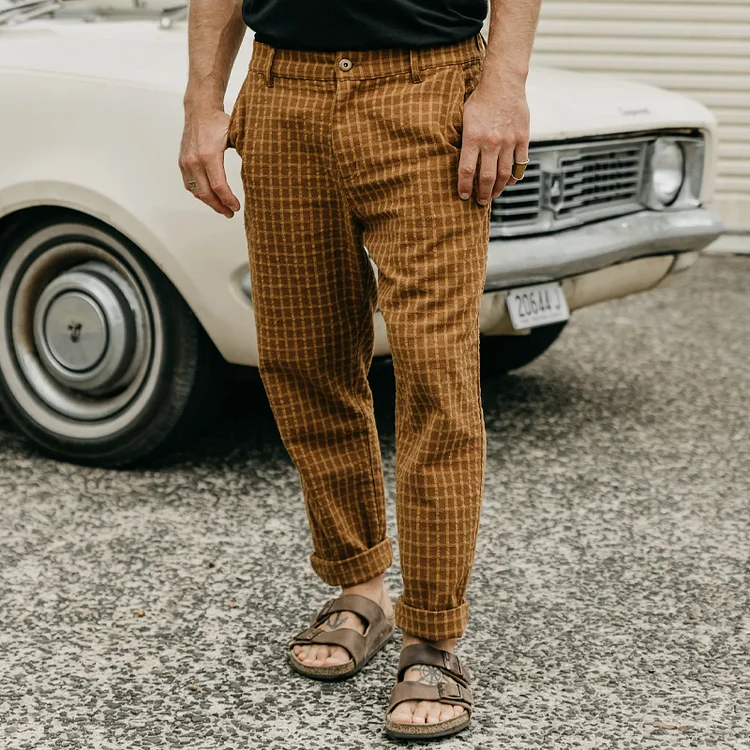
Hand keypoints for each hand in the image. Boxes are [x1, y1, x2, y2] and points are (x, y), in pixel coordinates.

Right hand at [179, 106, 240, 217]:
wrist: (199, 109)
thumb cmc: (218, 122)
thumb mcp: (236, 136)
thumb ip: (246, 154)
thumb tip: (261, 171)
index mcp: (209, 154)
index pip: (219, 186)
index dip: (228, 200)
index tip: (237, 207)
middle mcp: (195, 160)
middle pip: (206, 193)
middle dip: (220, 206)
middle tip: (231, 213)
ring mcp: (186, 162)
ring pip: (197, 192)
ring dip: (209, 203)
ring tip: (223, 208)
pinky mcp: (182, 162)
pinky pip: (190, 185)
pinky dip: (200, 194)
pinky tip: (210, 197)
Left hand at [457, 76, 529, 204]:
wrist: (503, 82)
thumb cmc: (480, 101)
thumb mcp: (464, 119)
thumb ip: (464, 140)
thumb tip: (460, 161)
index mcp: (473, 137)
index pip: (467, 171)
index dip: (465, 187)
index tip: (463, 196)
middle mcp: (491, 142)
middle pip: (487, 177)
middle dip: (482, 193)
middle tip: (480, 202)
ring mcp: (508, 141)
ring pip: (504, 174)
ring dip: (498, 188)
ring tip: (493, 194)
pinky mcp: (522, 138)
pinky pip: (520, 163)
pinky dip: (515, 176)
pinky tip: (510, 182)